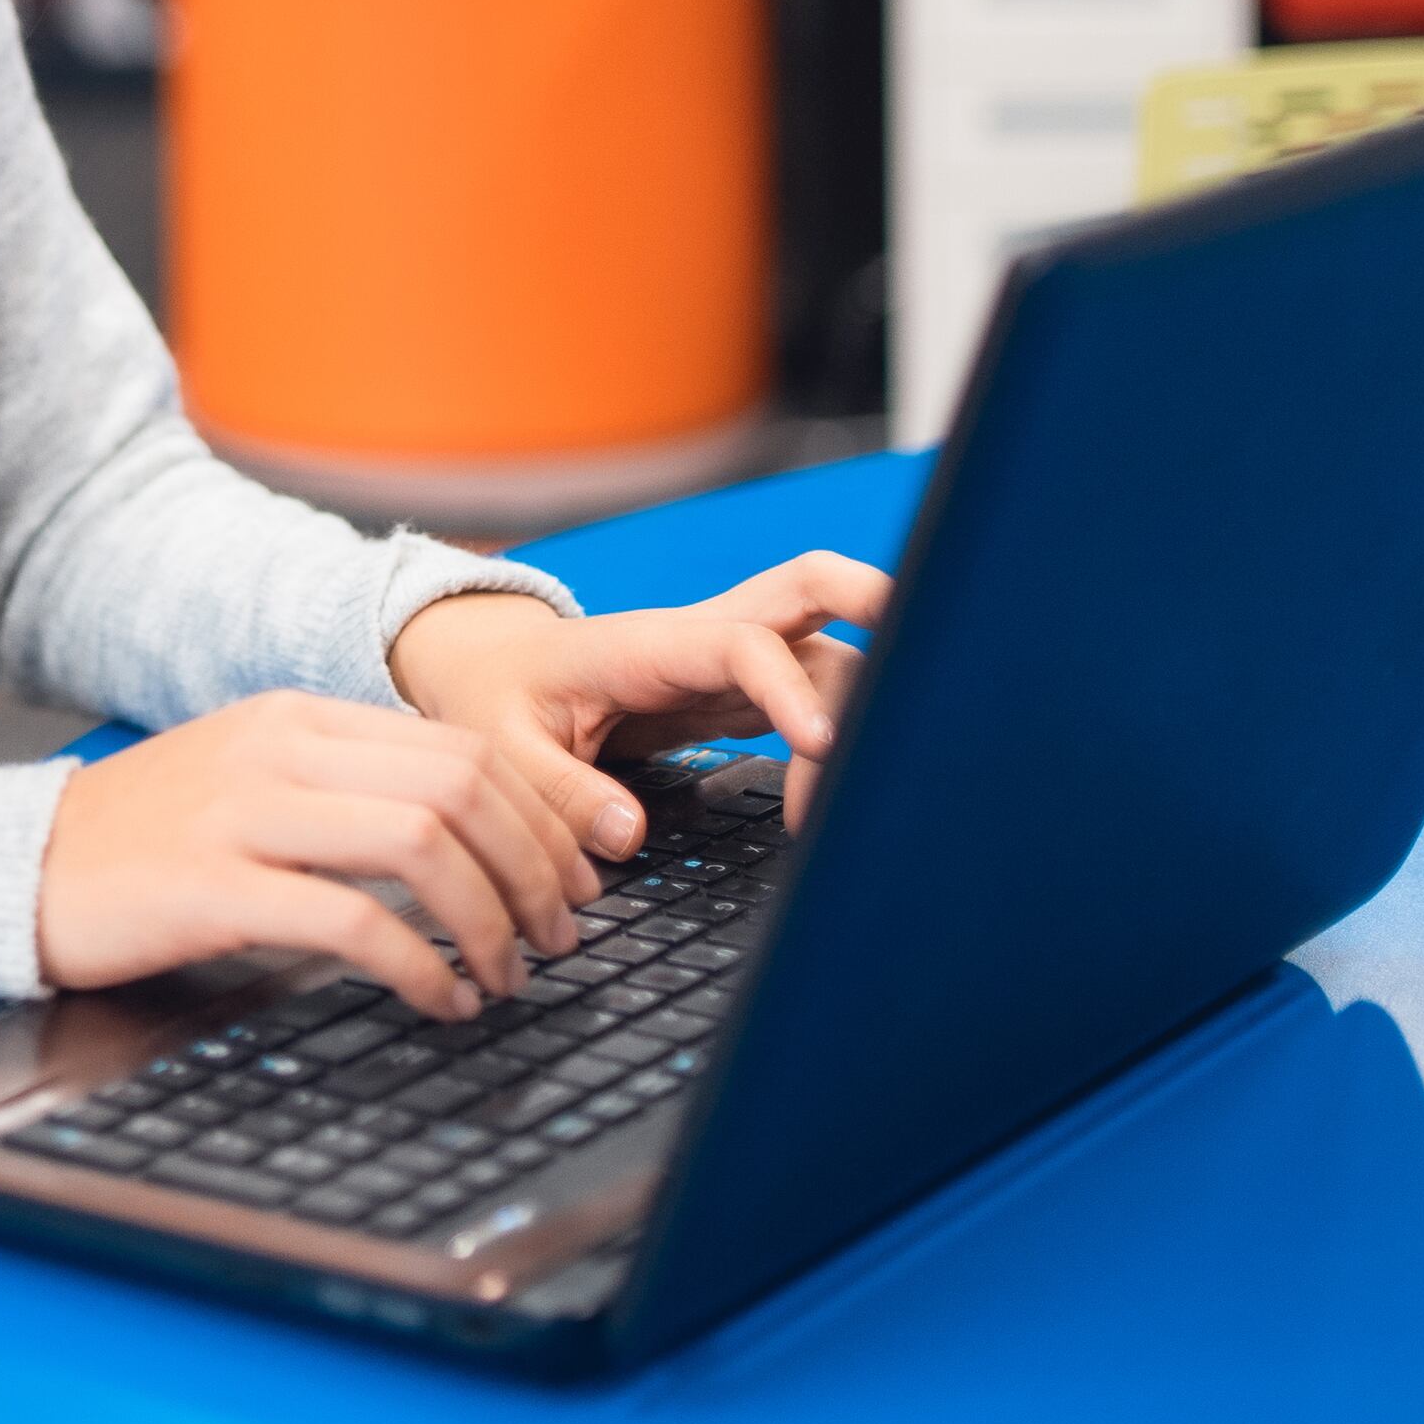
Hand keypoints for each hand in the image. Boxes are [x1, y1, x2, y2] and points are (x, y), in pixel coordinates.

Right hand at [32, 691, 606, 1021]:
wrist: (14, 867)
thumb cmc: (142, 843)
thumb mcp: (249, 782)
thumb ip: (345, 790)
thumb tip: (469, 836)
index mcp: (297, 717)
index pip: (461, 746)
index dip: (540, 818)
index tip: (572, 879)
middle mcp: (278, 750)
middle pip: (461, 786)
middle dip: (535, 869)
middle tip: (559, 935)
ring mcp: (244, 813)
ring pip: (424, 844)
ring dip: (492, 919)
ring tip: (507, 973)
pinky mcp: (214, 886)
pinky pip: (355, 923)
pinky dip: (422, 968)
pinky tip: (440, 1001)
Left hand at [385, 552, 893, 836]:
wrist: (495, 671)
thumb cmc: (496, 698)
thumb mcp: (497, 745)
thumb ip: (555, 791)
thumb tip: (625, 836)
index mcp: (650, 643)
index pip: (743, 643)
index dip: (789, 689)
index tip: (819, 748)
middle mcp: (705, 640)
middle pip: (811, 587)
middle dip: (875, 597)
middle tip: (928, 652)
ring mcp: (733, 664)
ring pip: (829, 655)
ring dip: (856, 713)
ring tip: (829, 811)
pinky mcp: (743, 697)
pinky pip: (814, 700)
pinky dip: (839, 741)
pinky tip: (828, 803)